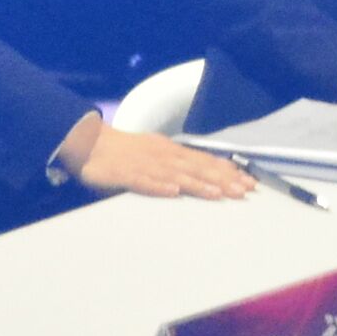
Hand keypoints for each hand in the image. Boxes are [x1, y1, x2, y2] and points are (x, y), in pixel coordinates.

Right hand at [71, 120, 257, 200]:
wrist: (87, 142)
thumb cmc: (123, 151)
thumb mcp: (155, 153)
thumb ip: (176, 164)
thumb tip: (202, 174)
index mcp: (170, 151)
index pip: (204, 161)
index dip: (227, 171)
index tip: (249, 181)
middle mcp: (162, 155)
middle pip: (197, 168)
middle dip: (222, 179)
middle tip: (245, 191)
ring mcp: (144, 164)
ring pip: (175, 175)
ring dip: (198, 184)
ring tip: (218, 194)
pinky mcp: (124, 174)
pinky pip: (143, 181)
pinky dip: (159, 186)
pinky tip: (173, 192)